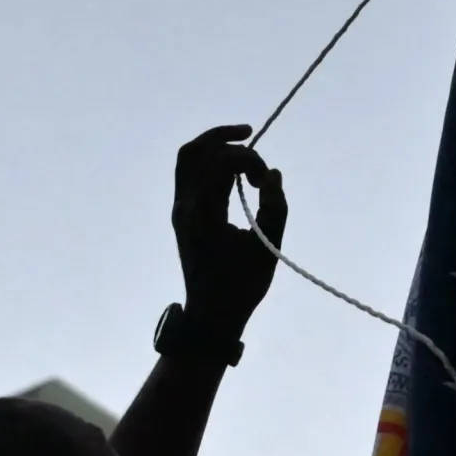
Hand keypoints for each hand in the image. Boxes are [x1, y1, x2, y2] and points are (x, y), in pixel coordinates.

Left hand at [172, 123, 285, 336]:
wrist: (210, 314)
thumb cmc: (241, 286)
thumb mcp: (267, 249)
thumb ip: (275, 209)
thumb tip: (273, 174)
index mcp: (204, 214)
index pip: (221, 163)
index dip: (249, 161)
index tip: (265, 183)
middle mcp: (185, 206)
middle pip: (197, 151)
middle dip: (229, 142)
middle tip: (254, 146)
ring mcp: (179, 209)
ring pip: (187, 158)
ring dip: (213, 144)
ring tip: (241, 140)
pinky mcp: (181, 213)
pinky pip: (187, 173)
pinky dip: (208, 160)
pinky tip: (230, 165)